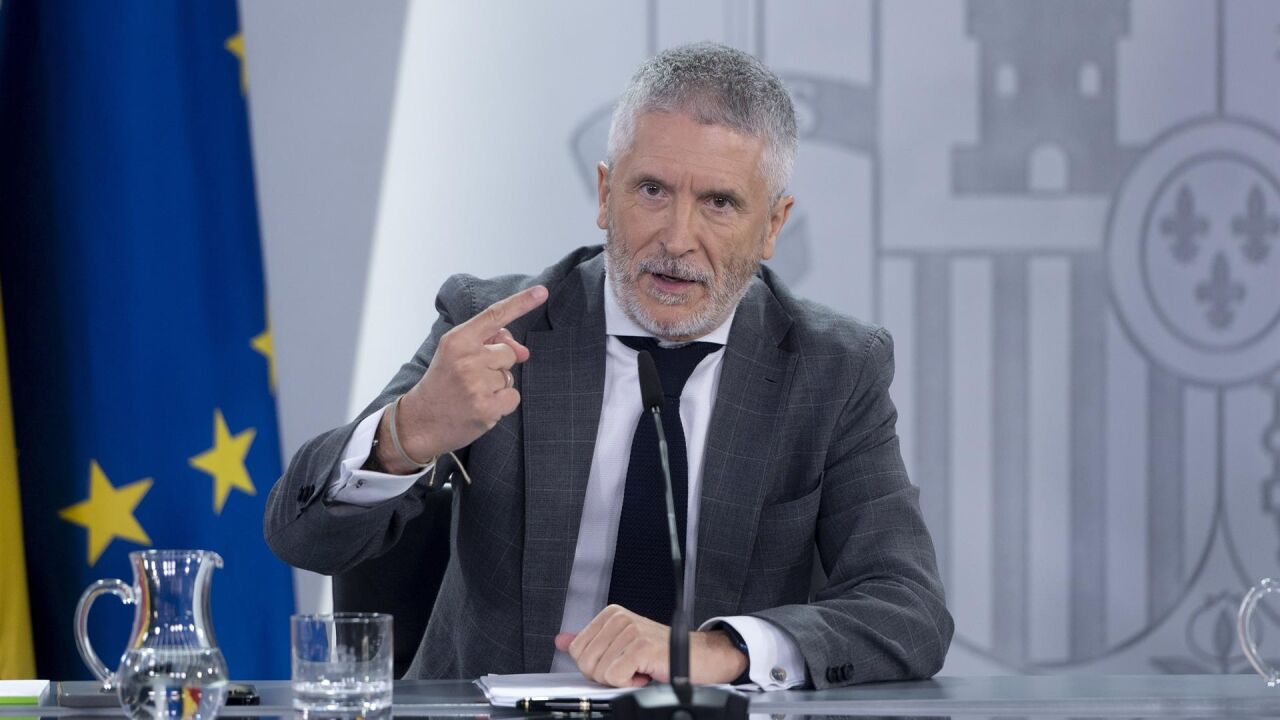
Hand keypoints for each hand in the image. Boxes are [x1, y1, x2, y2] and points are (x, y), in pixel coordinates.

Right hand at [382, 285, 547, 469]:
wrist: (419, 421)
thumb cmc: (442, 384)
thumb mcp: (456, 354)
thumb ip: (488, 344)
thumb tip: (523, 352)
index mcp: (458, 339)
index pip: (494, 315)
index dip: (522, 302)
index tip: (542, 292)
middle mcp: (467, 358)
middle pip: (508, 353)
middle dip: (497, 365)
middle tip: (471, 379)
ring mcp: (476, 384)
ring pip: (510, 376)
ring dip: (498, 387)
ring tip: (472, 394)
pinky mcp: (486, 408)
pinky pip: (513, 397)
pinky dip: (502, 404)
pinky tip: (481, 407)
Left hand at [554, 605, 747, 687]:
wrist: (700, 658)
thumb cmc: (663, 654)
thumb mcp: (622, 646)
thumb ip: (591, 642)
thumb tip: (562, 640)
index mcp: (611, 614)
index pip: (577, 650)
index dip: (597, 666)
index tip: (621, 661)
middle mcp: (619, 617)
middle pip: (585, 662)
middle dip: (607, 675)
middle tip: (632, 668)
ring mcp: (631, 630)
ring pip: (599, 672)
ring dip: (622, 679)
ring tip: (642, 669)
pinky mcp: (641, 646)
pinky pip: (615, 677)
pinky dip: (630, 684)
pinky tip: (647, 673)